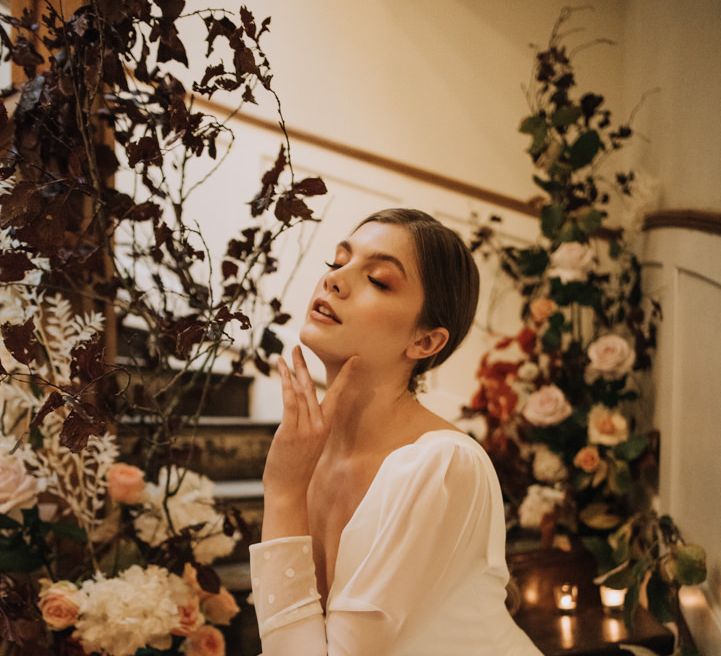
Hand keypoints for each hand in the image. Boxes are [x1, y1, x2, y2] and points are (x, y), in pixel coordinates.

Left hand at [262, 345, 358, 501]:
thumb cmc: (296, 469)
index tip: (353, 359)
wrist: (289, 491)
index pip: (339, 396)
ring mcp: (306, 428)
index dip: (345, 376)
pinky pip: (290, 403)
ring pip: (300, 392)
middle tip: (299, 345)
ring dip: (291, 370)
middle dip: (304, 365)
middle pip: (313, 387)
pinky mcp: (290, 432)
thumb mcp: (309, 445)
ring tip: (284, 355)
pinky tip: (281, 371)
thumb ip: (308, 426)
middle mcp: (319, 425)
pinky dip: (286, 385)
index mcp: (326, 427)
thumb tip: (303, 411)